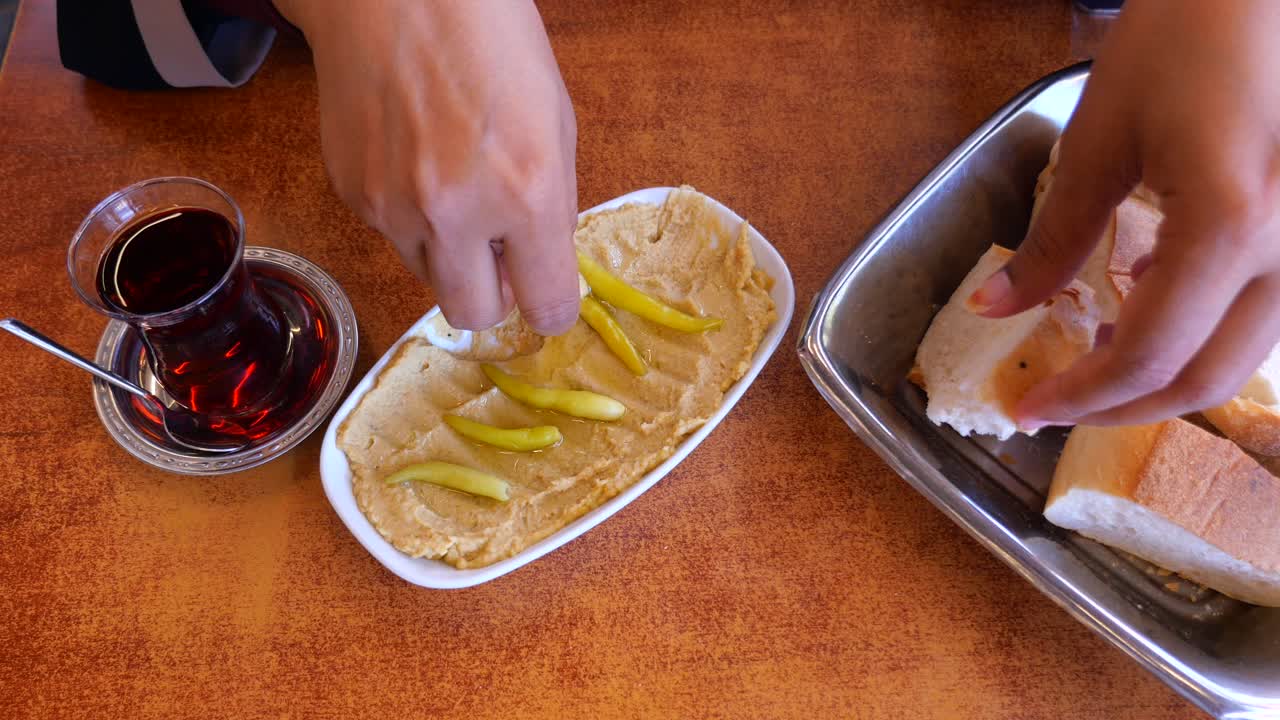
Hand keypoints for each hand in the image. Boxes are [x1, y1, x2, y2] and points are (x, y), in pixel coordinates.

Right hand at [273, 0, 579, 333]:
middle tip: (501, 257)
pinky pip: (390, 237)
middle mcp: (456, 214)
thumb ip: (549, 206)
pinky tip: (414, 161)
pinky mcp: (353, 196)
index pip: (546, 305)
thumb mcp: (555, 123)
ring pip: (428, 279)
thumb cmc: (491, 41)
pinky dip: (409, 219)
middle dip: (494, 296)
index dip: (552, 309)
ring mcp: (395, 209)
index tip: (548, 298)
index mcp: (526, 193)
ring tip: (453, 189)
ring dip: (450, 256)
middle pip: (474, 315)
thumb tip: (538, 268)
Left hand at [969, 0, 1279, 428]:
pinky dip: (1202, 331)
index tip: (1030, 410)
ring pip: (1243, 357)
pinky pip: (1263, 315)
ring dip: (1165, 374)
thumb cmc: (1184, 37)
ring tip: (1095, 353)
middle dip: (1122, 406)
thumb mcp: (1101, 140)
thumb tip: (995, 308)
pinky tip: (1151, 302)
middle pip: (1207, 378)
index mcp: (1231, 224)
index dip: (1082, 397)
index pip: (1149, 354)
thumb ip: (1054, 240)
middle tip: (1058, 404)